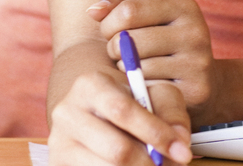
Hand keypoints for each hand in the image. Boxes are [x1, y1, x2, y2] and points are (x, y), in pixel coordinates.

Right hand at [48, 61, 192, 165]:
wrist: (94, 113)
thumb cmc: (130, 102)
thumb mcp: (153, 95)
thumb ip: (171, 112)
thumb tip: (180, 142)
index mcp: (89, 85)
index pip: (122, 110)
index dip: (155, 133)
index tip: (183, 152)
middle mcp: (67, 113)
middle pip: (116, 150)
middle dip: (150, 163)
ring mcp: (59, 143)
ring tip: (153, 165)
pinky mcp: (59, 165)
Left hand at [90, 0, 220, 117]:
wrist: (204, 83)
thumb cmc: (164, 45)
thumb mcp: (148, 19)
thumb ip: (119, 7)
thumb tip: (92, 11)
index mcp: (183, 6)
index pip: (128, 11)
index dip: (109, 24)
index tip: (109, 33)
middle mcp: (195, 31)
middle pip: (130, 40)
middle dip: (114, 49)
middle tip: (119, 55)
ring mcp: (198, 61)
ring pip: (138, 67)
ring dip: (126, 71)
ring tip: (133, 69)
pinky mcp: (197, 90)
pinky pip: (150, 89)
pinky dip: (141, 89)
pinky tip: (145, 85)